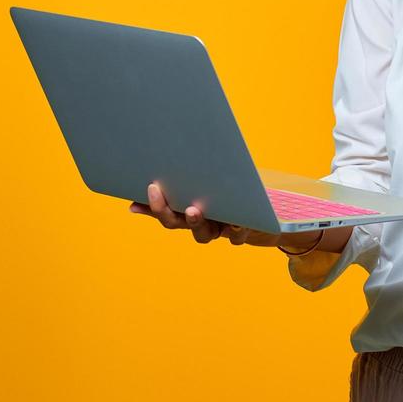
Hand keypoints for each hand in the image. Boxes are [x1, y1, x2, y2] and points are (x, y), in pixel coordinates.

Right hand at [128, 181, 282, 246]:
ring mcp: (220, 230)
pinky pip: (237, 235)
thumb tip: (166, 166)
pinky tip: (237, 221)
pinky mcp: (244, 231)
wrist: (270, 218)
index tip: (132, 199)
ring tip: (194, 210)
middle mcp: (202, 223)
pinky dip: (236, 229)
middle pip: (177, 223)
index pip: (164, 211)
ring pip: (203, 234)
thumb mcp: (217, 183)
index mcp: (191, 212)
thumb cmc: (237, 195)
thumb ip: (194, 177)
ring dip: (195, 222)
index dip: (148, 208)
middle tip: (154, 190)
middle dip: (164, 209)